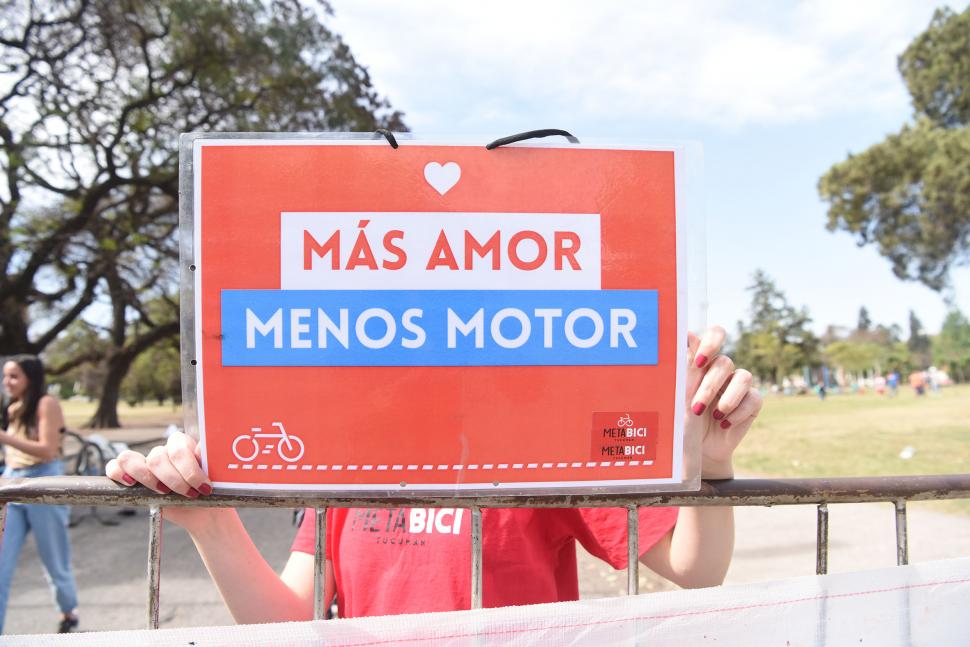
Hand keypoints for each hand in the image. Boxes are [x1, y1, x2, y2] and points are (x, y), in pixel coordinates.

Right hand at [105, 431, 218, 530]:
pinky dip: (118, 473)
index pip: (178, 448)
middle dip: (175, 480)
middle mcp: (163, 451)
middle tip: (190, 494)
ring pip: (132, 460)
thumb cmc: (209, 493)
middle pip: (157, 457)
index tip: (204, 487)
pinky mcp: (132, 478)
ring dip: (149, 479)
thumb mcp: (217, 478)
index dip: (190, 469)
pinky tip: (130, 484)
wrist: (204, 513)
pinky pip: (115, 466)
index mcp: (183, 444)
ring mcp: (146, 464)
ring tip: (164, 493)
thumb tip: (202, 450)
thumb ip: (210, 462)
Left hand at [685, 326, 761, 478]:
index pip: (715, 336)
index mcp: (702, 362)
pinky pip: (753, 398)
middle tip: (697, 407)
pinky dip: (738, 412)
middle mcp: (721, 370)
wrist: (698, 450)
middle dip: (710, 385)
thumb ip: (687, 369)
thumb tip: (688, 336)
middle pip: (724, 362)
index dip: (712, 342)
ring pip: (743, 376)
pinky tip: (724, 423)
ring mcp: (737, 385)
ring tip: (715, 415)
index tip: (700, 360)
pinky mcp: (752, 402)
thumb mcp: (681, 398)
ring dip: (728, 398)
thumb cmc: (684, 421)